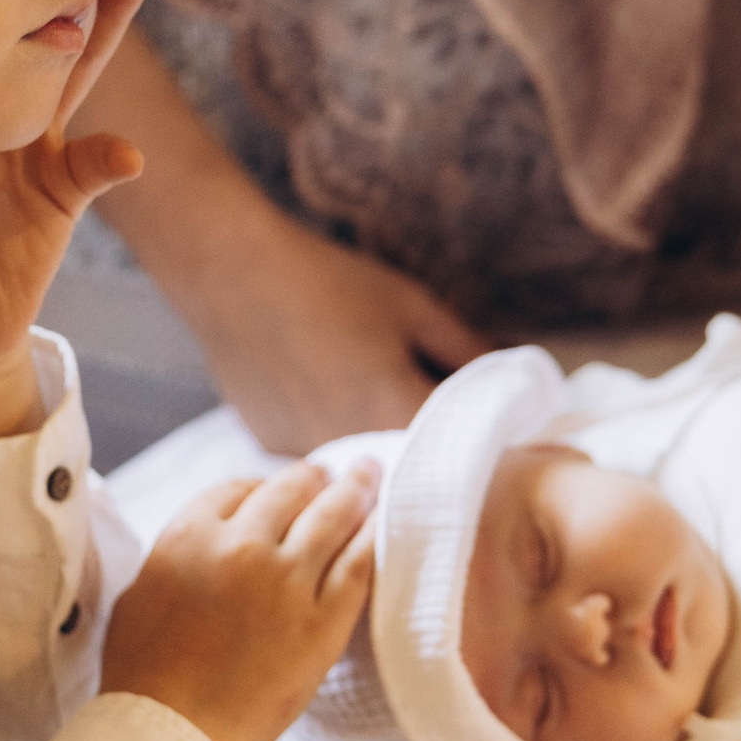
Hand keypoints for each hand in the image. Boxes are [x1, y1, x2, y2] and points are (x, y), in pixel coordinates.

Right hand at [99, 458, 380, 740]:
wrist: (171, 736)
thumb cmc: (143, 678)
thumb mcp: (141, 594)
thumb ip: (179, 556)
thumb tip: (206, 544)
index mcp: (189, 535)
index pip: (238, 488)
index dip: (264, 486)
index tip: (280, 490)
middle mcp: (241, 546)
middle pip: (291, 490)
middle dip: (315, 477)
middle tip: (335, 474)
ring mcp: (286, 581)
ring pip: (332, 515)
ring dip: (356, 487)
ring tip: (370, 473)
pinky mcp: (322, 622)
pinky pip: (360, 562)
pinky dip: (375, 535)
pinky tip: (387, 520)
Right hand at [195, 222, 492, 454]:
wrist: (231, 272)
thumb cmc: (330, 283)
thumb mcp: (414, 308)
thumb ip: (468, 354)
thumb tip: (509, 387)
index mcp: (396, 414)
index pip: (463, 454)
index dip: (483, 442)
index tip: (497, 430)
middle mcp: (352, 450)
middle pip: (411, 468)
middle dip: (432, 446)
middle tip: (436, 407)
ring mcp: (306, 453)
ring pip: (363, 466)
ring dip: (380, 444)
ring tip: (368, 390)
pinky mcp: (272, 446)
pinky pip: (321, 450)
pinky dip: (335, 432)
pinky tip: (321, 388)